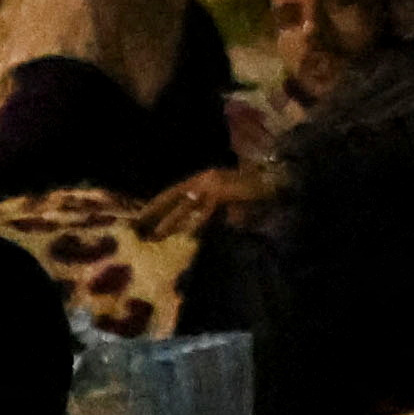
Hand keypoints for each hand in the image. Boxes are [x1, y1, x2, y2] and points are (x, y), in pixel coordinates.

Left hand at [134, 164, 266, 241]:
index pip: (174, 192)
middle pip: (173, 196)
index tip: (140, 217)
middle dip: (154, 211)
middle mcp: (204, 178)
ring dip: (170, 222)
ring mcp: (213, 183)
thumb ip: (211, 211)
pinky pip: (206, 212)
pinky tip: (188, 234)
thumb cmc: (255, 191)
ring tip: (156, 235)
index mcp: (203, 178)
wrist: (276, 179)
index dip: (156, 204)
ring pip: (186, 206)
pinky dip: (197, 223)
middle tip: (137, 226)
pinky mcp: (223, 192)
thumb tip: (194, 229)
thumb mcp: (228, 201)